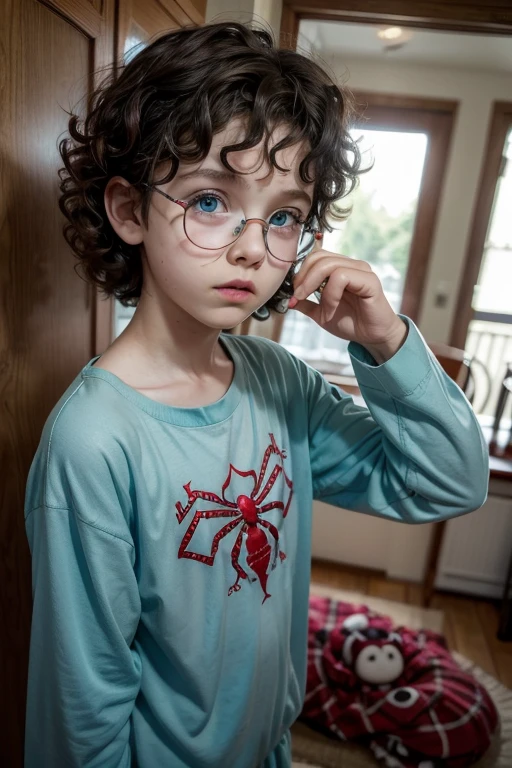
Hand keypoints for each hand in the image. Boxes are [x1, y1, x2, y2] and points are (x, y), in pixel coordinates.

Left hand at [288, 251, 407, 363]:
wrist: (372, 337)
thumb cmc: (351, 323)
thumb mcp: (321, 313)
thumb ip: (306, 303)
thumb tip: (287, 298)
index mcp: (340, 268)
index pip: (315, 257)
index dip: (300, 273)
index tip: (295, 293)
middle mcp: (351, 264)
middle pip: (319, 257)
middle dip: (303, 278)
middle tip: (299, 297)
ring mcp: (361, 270)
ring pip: (328, 265)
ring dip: (314, 286)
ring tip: (317, 305)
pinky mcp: (369, 280)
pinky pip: (342, 277)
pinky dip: (331, 294)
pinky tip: (331, 308)